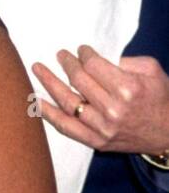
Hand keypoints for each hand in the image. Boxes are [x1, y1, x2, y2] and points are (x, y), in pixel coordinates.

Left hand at [32, 46, 168, 153]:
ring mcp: (103, 128)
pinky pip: (67, 128)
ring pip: (68, 102)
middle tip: (60, 54)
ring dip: (49, 82)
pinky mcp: (98, 142)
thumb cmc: (162, 98)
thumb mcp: (151, 70)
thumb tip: (97, 58)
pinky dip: (49, 114)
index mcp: (127, 88)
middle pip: (79, 80)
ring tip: (38, 68)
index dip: (83, 53)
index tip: (82, 50)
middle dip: (67, 63)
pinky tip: (36, 101)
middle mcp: (113, 109)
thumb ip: (125, 60)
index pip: (93, 65)